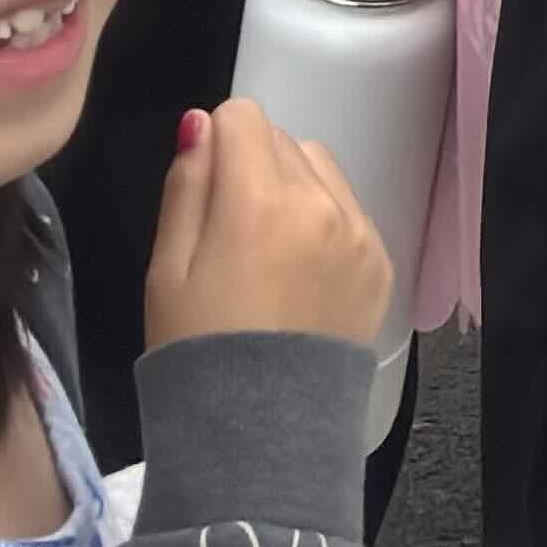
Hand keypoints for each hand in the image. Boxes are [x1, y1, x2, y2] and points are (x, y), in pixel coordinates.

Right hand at [144, 96, 391, 356]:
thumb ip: (187, 186)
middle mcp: (321, 205)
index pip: (243, 117)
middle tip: (228, 229)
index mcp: (260, 201)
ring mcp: (359, 233)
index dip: (215, 143)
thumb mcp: (167, 267)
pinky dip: (322, 220)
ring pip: (320, 167)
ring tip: (266, 248)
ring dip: (292, 185)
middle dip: (251, 165)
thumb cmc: (198, 348)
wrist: (262, 429)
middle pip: (282, 139)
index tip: (205, 188)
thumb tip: (201, 123)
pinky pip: (348, 209)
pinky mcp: (380, 261)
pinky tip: (298, 270)